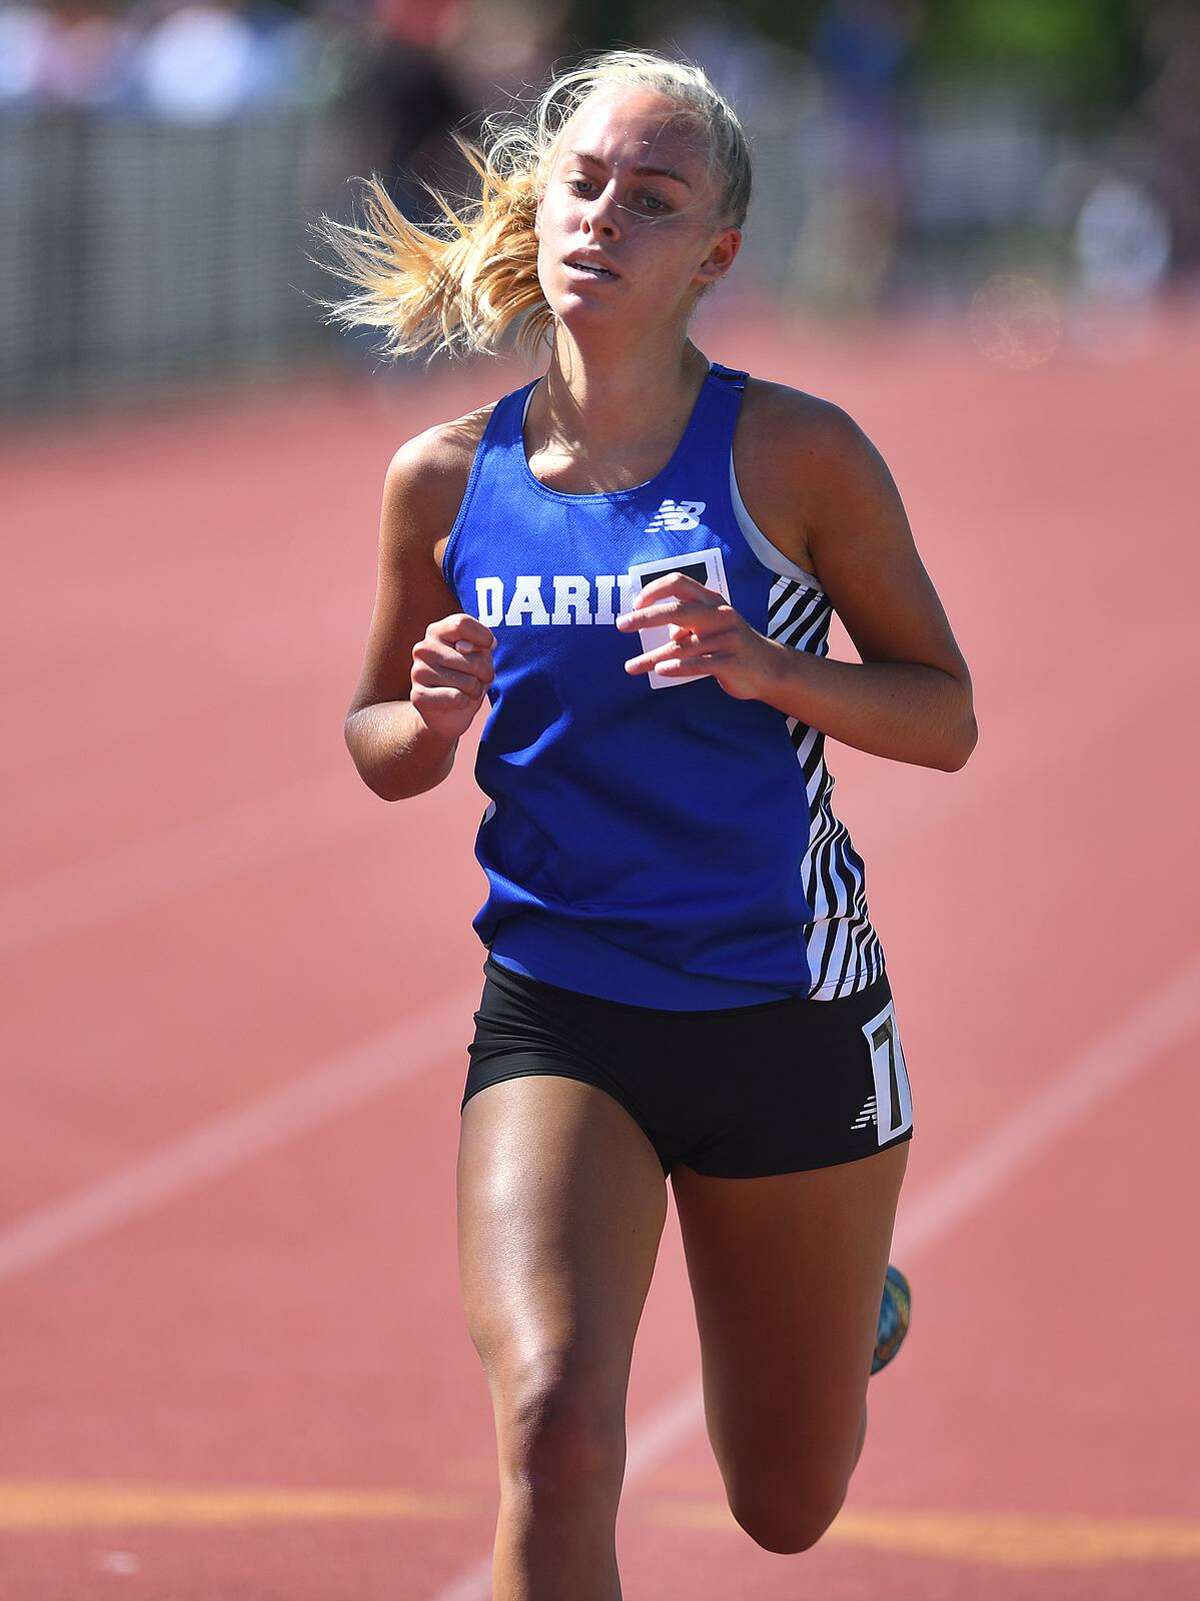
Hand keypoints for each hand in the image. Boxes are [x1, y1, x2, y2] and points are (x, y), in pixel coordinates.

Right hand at [410, 613, 496, 740]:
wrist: (447, 712)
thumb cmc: (467, 677)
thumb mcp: (480, 656)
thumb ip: (479, 647)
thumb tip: (465, 647)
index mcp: (437, 631)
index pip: (462, 623)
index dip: (484, 638)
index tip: (488, 648)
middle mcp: (423, 648)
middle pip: (473, 658)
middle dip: (486, 674)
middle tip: (477, 678)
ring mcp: (418, 671)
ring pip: (469, 682)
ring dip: (475, 690)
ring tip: (465, 691)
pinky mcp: (418, 695)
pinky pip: (457, 698)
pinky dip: (464, 702)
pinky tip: (456, 702)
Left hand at [615, 572, 776, 701]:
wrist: (771, 668)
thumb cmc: (731, 645)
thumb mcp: (712, 625)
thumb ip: (686, 621)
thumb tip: (654, 624)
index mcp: (712, 601)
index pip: (679, 583)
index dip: (654, 590)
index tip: (635, 603)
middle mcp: (720, 614)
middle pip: (676, 610)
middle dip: (645, 618)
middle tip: (621, 625)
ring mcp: (728, 638)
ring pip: (682, 645)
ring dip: (652, 656)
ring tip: (631, 667)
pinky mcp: (732, 661)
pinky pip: (699, 664)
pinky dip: (677, 667)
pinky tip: (660, 670)